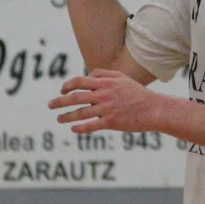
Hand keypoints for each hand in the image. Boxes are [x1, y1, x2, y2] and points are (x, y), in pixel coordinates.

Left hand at [49, 68, 165, 133]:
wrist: (154, 109)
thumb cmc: (138, 93)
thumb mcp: (122, 78)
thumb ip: (104, 74)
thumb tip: (88, 74)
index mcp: (105, 83)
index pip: (79, 81)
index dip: (67, 85)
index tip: (62, 90)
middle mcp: (103, 94)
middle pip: (75, 97)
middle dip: (60, 101)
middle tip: (50, 105)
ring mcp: (106, 109)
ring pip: (80, 113)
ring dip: (66, 116)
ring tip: (59, 119)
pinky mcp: (111, 122)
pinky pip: (90, 125)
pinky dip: (80, 128)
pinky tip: (73, 129)